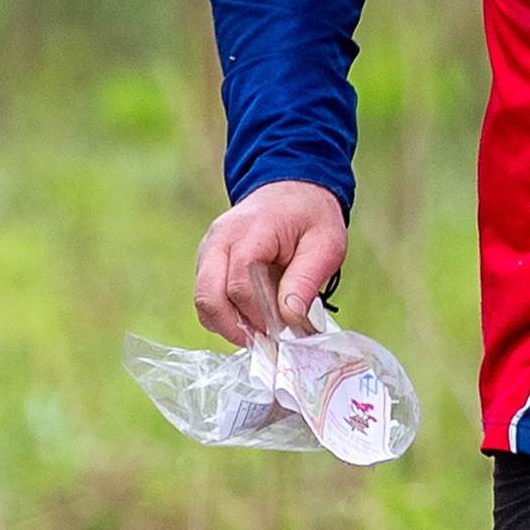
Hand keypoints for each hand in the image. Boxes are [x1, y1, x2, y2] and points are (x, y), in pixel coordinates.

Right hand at [194, 181, 347, 340]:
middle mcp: (220, 239)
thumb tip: (289, 317)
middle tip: (266, 342)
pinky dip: (224, 314)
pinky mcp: (207, 260)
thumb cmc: (311, 217)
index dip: (259, 315)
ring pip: (203, 300)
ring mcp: (209, 249)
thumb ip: (306, 280)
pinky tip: (250, 318)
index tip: (282, 331)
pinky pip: (206, 296)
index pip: (241, 284)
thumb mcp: (326, 244)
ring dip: (228, 324)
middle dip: (236, 328)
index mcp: (252, 231)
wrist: (291, 187)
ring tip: (261, 332)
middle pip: (209, 296)